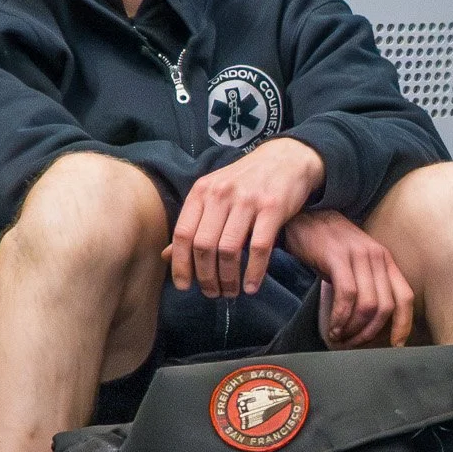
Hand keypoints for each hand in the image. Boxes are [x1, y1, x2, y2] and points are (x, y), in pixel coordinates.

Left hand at [166, 137, 324, 296]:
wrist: (286, 158)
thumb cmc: (246, 182)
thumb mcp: (214, 195)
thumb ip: (193, 223)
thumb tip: (167, 256)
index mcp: (202, 191)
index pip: (183, 233)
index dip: (180, 264)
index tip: (184, 286)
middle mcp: (221, 194)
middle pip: (204, 246)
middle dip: (206, 277)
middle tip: (212, 293)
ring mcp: (247, 200)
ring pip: (229, 250)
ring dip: (228, 279)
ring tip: (230, 292)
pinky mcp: (272, 208)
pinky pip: (259, 248)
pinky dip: (254, 273)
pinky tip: (251, 287)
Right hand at [282, 208, 414, 347]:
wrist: (304, 219)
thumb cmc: (327, 247)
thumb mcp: (355, 264)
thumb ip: (367, 286)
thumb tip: (370, 323)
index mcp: (385, 260)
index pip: (405, 297)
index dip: (403, 325)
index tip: (396, 345)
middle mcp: (377, 256)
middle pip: (386, 307)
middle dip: (370, 333)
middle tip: (353, 343)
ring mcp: (358, 255)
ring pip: (367, 305)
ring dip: (353, 328)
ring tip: (339, 336)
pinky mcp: (338, 257)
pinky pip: (347, 296)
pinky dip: (340, 317)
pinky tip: (333, 326)